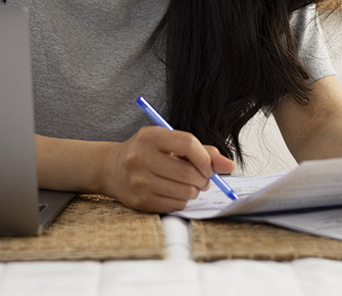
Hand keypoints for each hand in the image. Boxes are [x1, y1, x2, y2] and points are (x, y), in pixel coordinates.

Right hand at [102, 126, 234, 212]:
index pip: (188, 144)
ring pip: (185, 192)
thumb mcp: (169, 142)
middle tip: (202, 177)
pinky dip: (182, 200)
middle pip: (188, 172)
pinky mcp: (140, 201)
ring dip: (194, 190)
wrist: (112, 168)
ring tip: (188, 184)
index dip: (205, 158)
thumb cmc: (147, 152)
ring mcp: (139, 181)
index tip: (209, 165)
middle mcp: (141, 157)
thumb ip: (201, 151)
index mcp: (150, 136)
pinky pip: (176, 205)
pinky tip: (175, 191)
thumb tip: (229, 166)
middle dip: (203, 178)